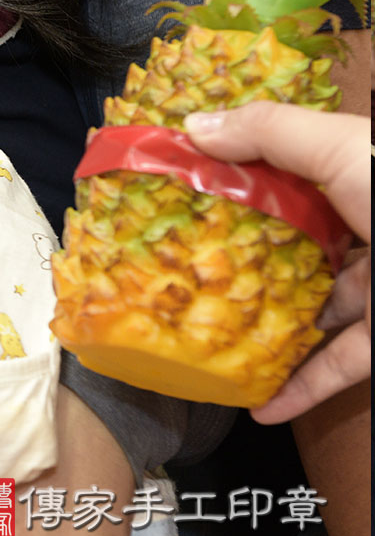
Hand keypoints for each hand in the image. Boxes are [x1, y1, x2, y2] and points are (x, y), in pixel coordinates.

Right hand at [184, 102, 370, 422]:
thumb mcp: (344, 149)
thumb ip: (270, 134)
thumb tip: (193, 129)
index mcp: (360, 175)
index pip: (289, 168)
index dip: (236, 172)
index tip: (180, 187)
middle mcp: (371, 228)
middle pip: (297, 242)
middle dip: (244, 254)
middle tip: (182, 267)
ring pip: (316, 308)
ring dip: (268, 325)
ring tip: (210, 334)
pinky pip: (340, 366)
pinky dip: (301, 387)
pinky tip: (259, 406)